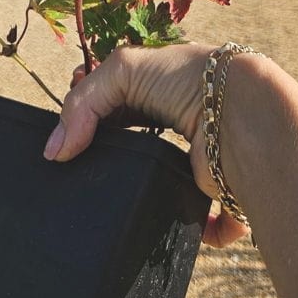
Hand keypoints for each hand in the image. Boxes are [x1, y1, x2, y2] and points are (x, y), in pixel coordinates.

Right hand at [42, 43, 249, 246]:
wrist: (241, 113)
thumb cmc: (187, 78)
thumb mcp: (124, 69)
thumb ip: (83, 102)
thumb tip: (56, 151)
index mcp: (156, 89)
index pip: (114, 103)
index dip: (88, 117)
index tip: (66, 135)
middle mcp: (176, 123)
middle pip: (133, 147)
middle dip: (110, 158)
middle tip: (80, 166)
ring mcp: (192, 159)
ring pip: (160, 185)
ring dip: (143, 191)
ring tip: (114, 197)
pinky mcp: (212, 191)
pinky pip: (200, 221)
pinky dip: (193, 227)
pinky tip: (168, 217)